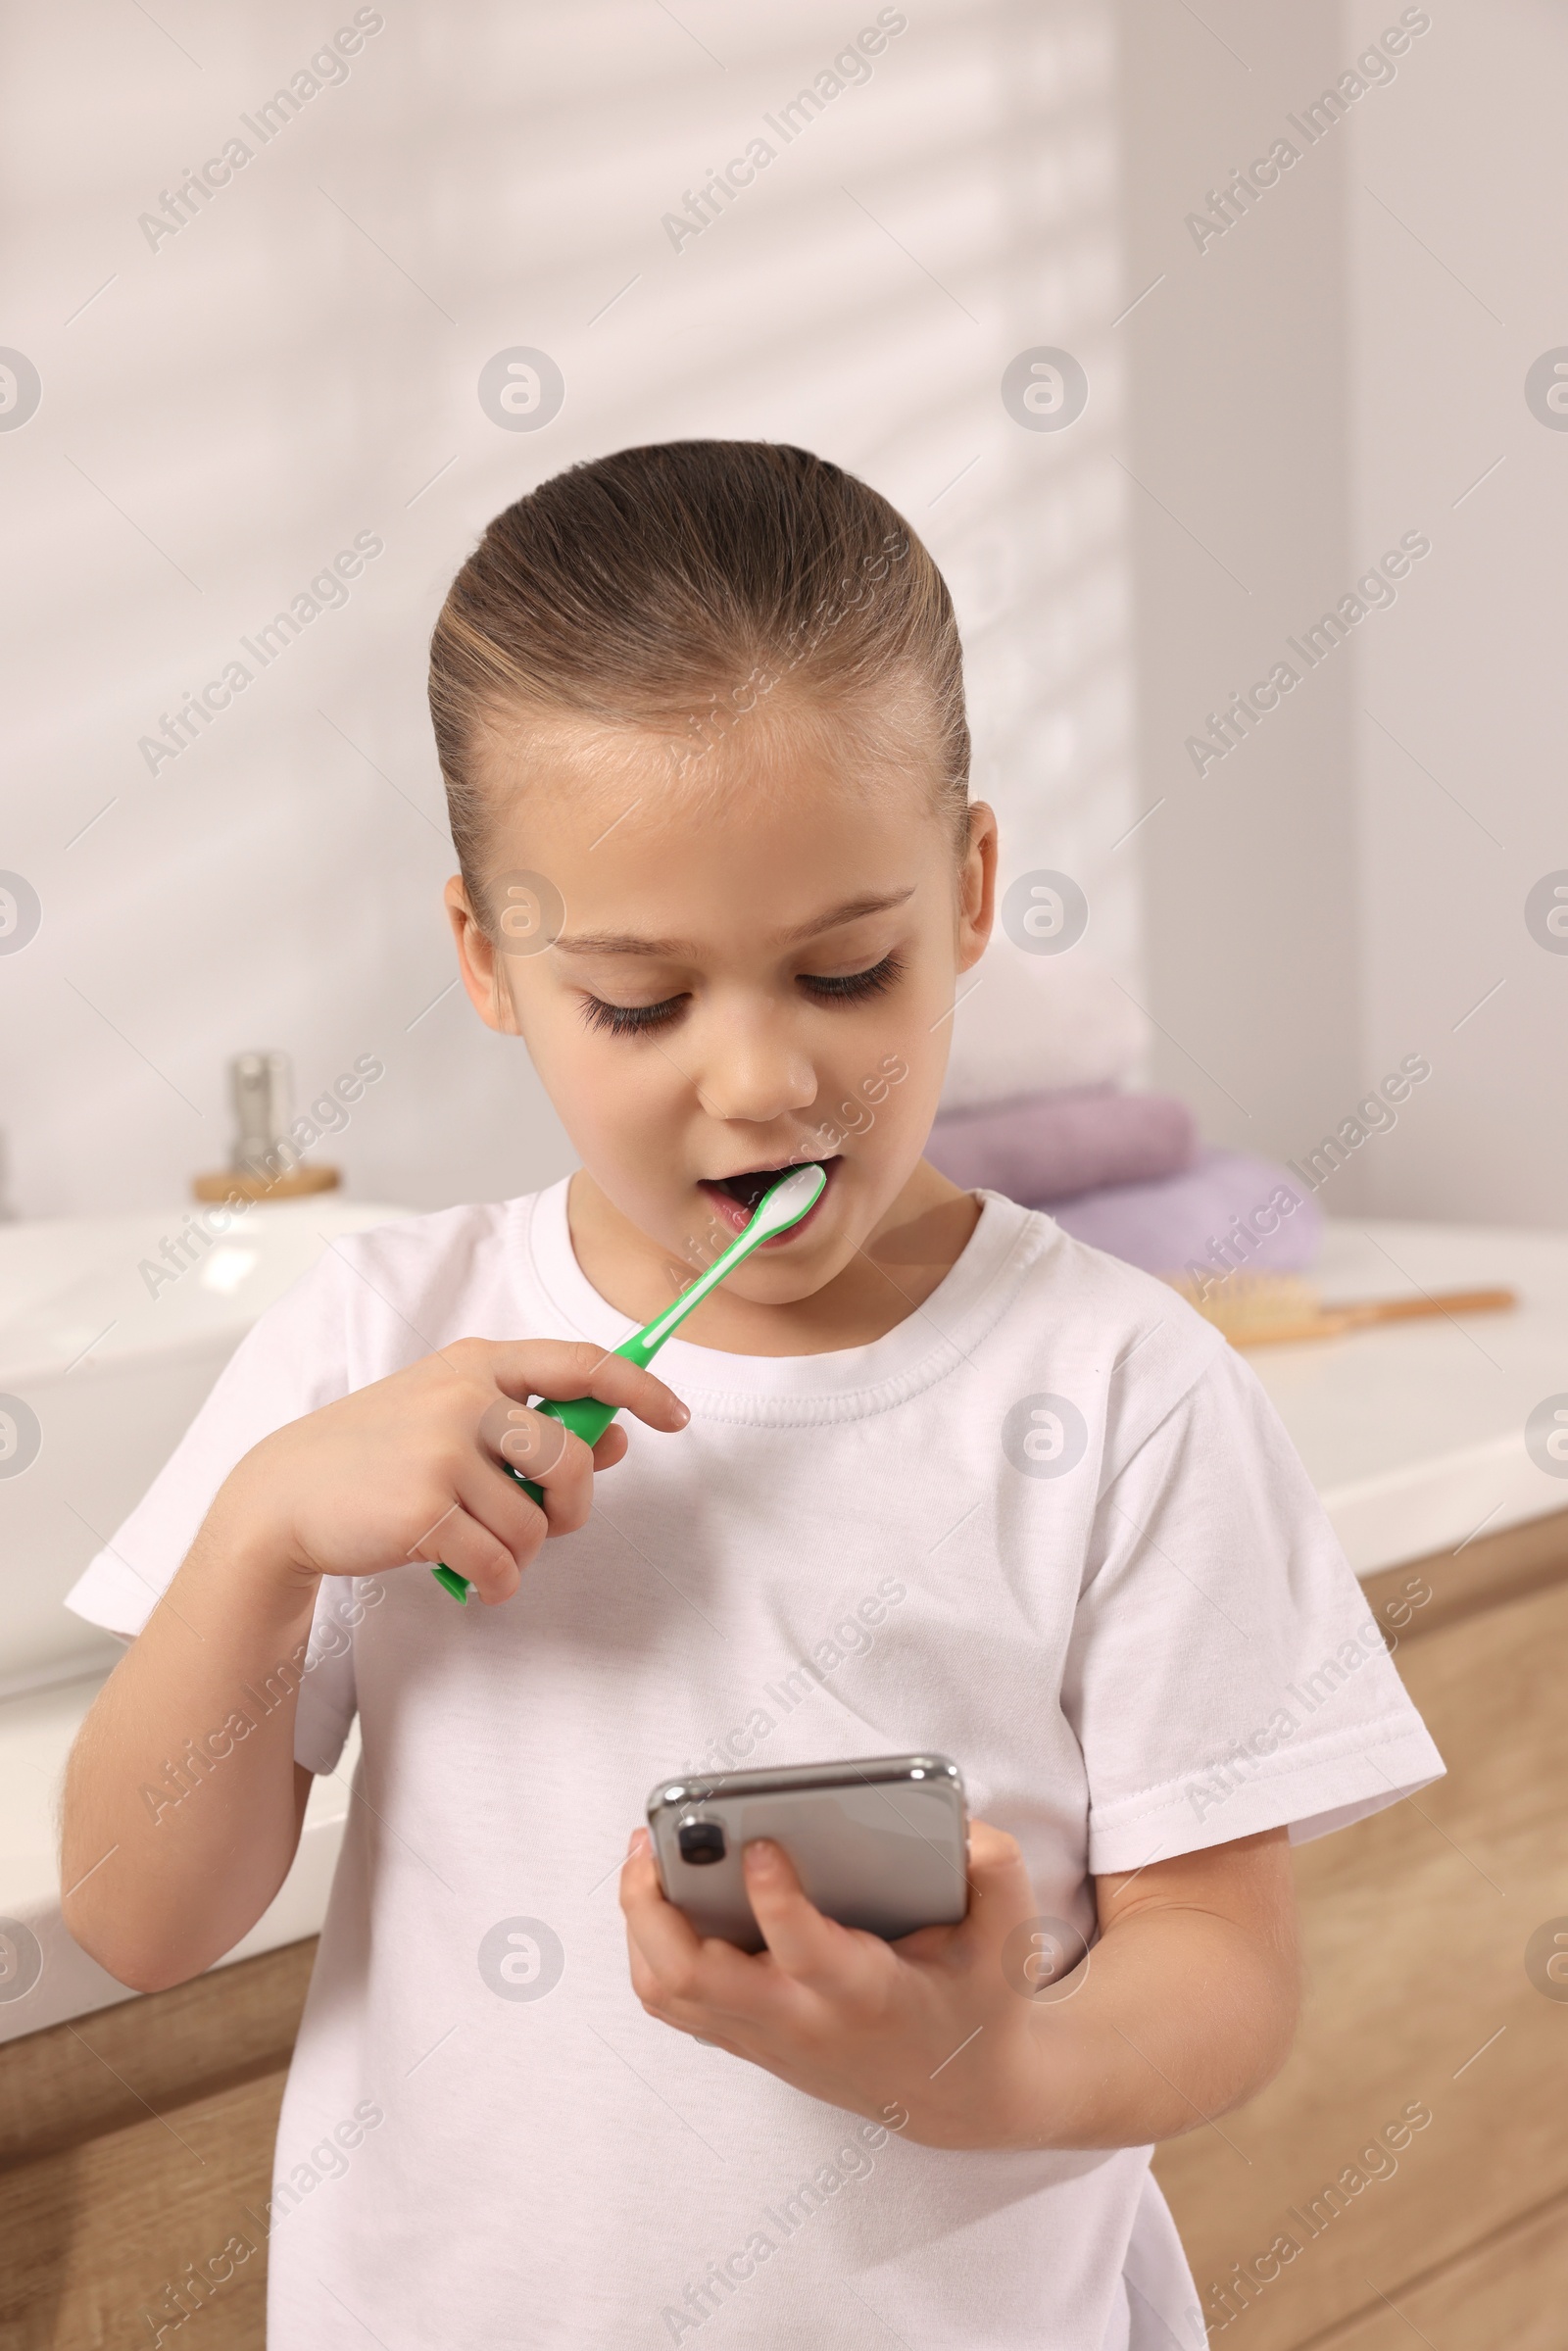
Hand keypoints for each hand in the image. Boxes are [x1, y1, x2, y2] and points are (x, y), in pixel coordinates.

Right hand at [213, 1338, 689, 1605]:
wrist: (285, 1496)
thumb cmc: (381, 1455)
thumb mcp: (453, 1416)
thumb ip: (533, 1422)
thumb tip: (617, 1437)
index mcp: (478, 1362)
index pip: (582, 1360)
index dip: (640, 1386)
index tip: (676, 1415)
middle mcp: (464, 1396)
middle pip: (573, 1457)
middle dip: (573, 1504)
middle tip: (546, 1521)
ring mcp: (441, 1451)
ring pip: (537, 1522)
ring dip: (521, 1552)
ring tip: (482, 1548)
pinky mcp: (423, 1510)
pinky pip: (501, 1564)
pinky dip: (497, 1583)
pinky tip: (470, 1577)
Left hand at [619, 1818, 1052, 2149]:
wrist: (962, 2097)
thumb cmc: (978, 2001)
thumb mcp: (1009, 1935)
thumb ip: (994, 1867)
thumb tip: (953, 1821)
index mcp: (866, 1993)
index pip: (801, 1952)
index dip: (774, 1898)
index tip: (761, 1842)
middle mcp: (802, 2021)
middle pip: (693, 1977)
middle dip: (656, 1906)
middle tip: (655, 1836)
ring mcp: (766, 2037)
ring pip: (667, 1991)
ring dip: (641, 1922)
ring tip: (646, 1850)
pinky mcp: (748, 2039)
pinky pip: (673, 1998)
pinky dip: (651, 1945)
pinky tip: (662, 1890)